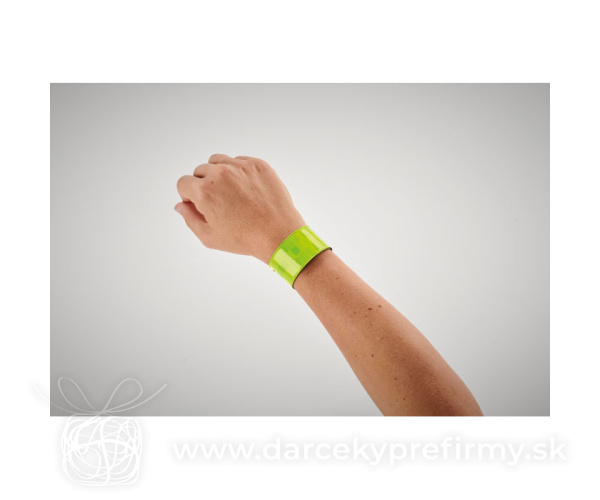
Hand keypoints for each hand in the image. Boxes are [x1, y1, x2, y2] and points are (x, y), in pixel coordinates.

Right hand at [176, 154, 305, 263]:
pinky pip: (239, 161)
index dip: (188, 195)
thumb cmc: (244, 238)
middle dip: (203, 184)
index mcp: (204, 191)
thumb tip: (181, 205)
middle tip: (218, 202)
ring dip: (218, 173)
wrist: (278, 234)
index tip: (199, 204)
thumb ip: (190, 218)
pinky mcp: (258, 165)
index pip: (183, 183)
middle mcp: (220, 174)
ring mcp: (240, 167)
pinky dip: (238, 171)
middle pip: (200, 171)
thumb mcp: (209, 236)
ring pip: (218, 161)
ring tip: (230, 192)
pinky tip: (245, 189)